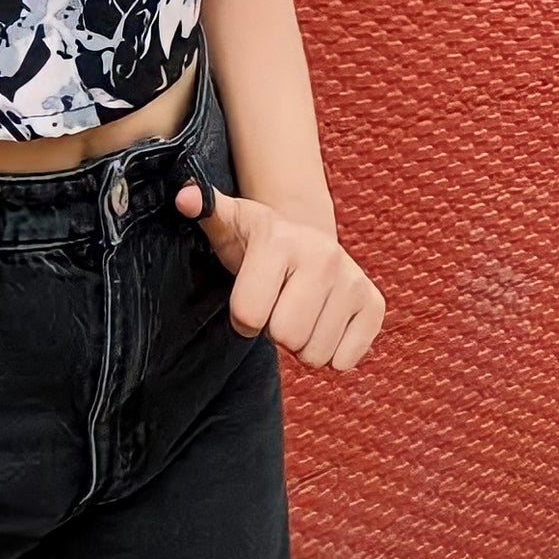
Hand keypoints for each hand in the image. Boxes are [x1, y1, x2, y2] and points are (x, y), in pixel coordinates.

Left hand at [173, 180, 384, 371]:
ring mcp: (351, 279)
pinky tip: (324, 320)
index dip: (242, 315)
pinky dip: (332, 352)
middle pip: (285, 337)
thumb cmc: (257, 241)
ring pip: (316, 355)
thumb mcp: (228, 224)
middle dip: (274, 330)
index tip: (250, 295)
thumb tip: (185, 197)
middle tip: (278, 303)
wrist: (305, 237)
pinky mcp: (373, 304)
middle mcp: (321, 255)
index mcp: (279, 240)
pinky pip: (345, 361)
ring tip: (299, 310)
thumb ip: (205, 210)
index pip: (248, 317)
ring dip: (302, 343)